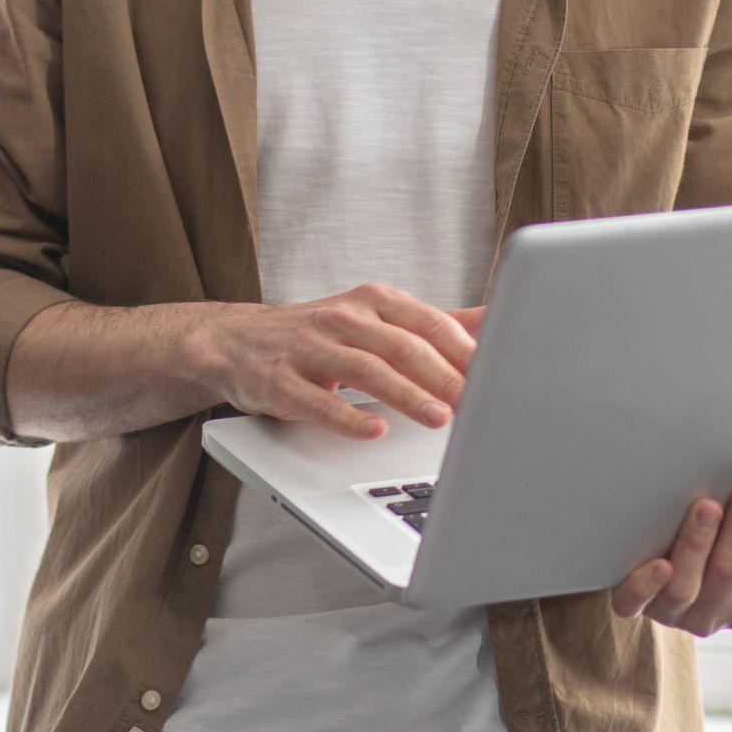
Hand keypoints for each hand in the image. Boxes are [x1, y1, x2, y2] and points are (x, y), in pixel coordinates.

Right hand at [203, 284, 477, 439]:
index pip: (428, 322)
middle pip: (403, 346)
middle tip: (479, 402)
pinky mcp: (280, 381)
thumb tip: (493, 321)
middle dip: (445, 376)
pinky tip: (375, 430)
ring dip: (407, 395)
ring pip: (366, 370)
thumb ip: (433, 323)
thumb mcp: (376, 318)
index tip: (497, 375)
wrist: (234, 341)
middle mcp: (342, 318)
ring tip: (440, 418)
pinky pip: (318, 401)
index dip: (465, 350)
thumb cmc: (317, 335)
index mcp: (372, 301)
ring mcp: (309, 348)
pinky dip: (349, 417)